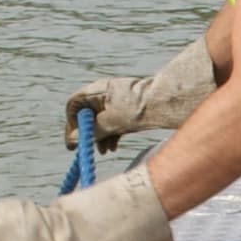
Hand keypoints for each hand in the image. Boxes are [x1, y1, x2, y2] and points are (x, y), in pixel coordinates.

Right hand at [64, 35, 218, 147]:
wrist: (169, 103)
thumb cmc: (140, 108)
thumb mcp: (112, 122)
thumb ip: (92, 131)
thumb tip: (74, 141)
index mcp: (98, 90)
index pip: (74, 104)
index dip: (71, 122)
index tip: (73, 140)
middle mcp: (106, 93)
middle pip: (87, 113)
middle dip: (87, 132)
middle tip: (88, 149)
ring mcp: (117, 101)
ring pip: (101, 120)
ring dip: (100, 136)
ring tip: (105, 150)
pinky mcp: (128, 110)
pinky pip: (113, 123)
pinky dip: (111, 135)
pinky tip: (113, 147)